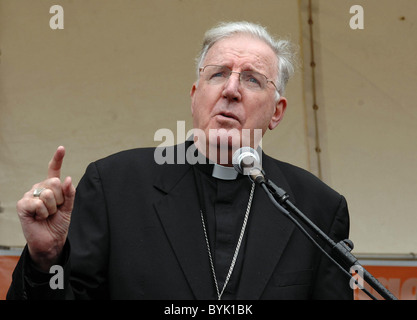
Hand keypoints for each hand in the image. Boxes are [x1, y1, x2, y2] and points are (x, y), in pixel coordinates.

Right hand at [16, 146, 75, 271]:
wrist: (51, 240)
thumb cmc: (58, 223)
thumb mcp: (69, 207)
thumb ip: (70, 193)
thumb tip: (68, 179)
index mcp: (51, 187)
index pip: (54, 170)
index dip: (57, 159)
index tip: (61, 148)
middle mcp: (39, 188)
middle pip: (55, 182)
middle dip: (60, 199)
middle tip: (55, 209)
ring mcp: (30, 195)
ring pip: (48, 194)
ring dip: (52, 208)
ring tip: (48, 215)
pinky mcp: (23, 204)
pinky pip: (38, 203)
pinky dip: (42, 213)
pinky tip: (39, 218)